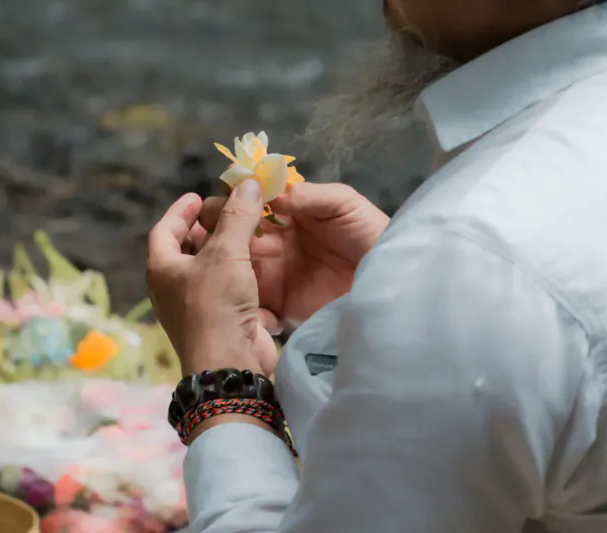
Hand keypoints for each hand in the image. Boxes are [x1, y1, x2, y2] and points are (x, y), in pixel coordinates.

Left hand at [147, 180, 278, 376]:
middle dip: (209, 230)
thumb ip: (238, 216)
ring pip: (209, 271)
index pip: (164, 229)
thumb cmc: (216, 304)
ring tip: (250, 236)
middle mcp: (173, 288)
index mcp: (162, 268)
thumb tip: (248, 183)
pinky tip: (259, 266)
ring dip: (229, 253)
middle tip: (231, 214)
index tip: (198, 197)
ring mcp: (194, 308)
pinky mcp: (217, 322)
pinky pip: (226, 291)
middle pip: (187, 249)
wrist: (228, 364)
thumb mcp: (227, 253)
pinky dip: (240, 276)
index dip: (181, 210)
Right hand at [191, 182, 389, 323]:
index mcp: (284, 212)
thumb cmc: (369, 234)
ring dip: (216, 260)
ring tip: (217, 262)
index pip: (246, 200)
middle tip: (219, 232)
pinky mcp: (275, 303)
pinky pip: (244, 299)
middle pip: (228, 230)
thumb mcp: (343, 203)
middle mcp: (269, 240)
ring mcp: (269, 272)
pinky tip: (230, 292)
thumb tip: (268, 194)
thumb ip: (307, 195)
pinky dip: (232, 296)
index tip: (228, 199)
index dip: (232, 197)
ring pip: (228, 263)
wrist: (390, 283)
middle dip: (216, 227)